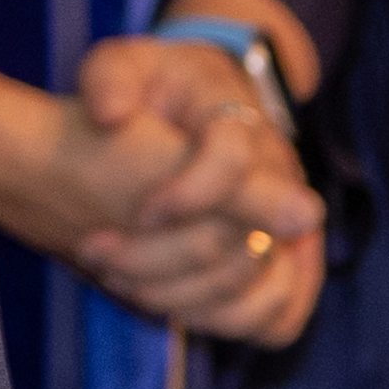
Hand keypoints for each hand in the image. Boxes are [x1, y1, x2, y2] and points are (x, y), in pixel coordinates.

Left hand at [49, 35, 327, 345]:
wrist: (196, 110)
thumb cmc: (155, 88)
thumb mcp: (125, 65)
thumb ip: (111, 80)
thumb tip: (109, 115)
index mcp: (241, 121)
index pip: (234, 161)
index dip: (189, 195)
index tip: (141, 211)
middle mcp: (279, 176)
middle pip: (246, 240)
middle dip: (162, 257)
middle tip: (97, 250)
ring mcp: (291, 222)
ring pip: (267, 287)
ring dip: (189, 299)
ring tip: (124, 284)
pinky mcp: (287, 260)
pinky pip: (280, 314)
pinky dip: (230, 323)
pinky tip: (173, 309)